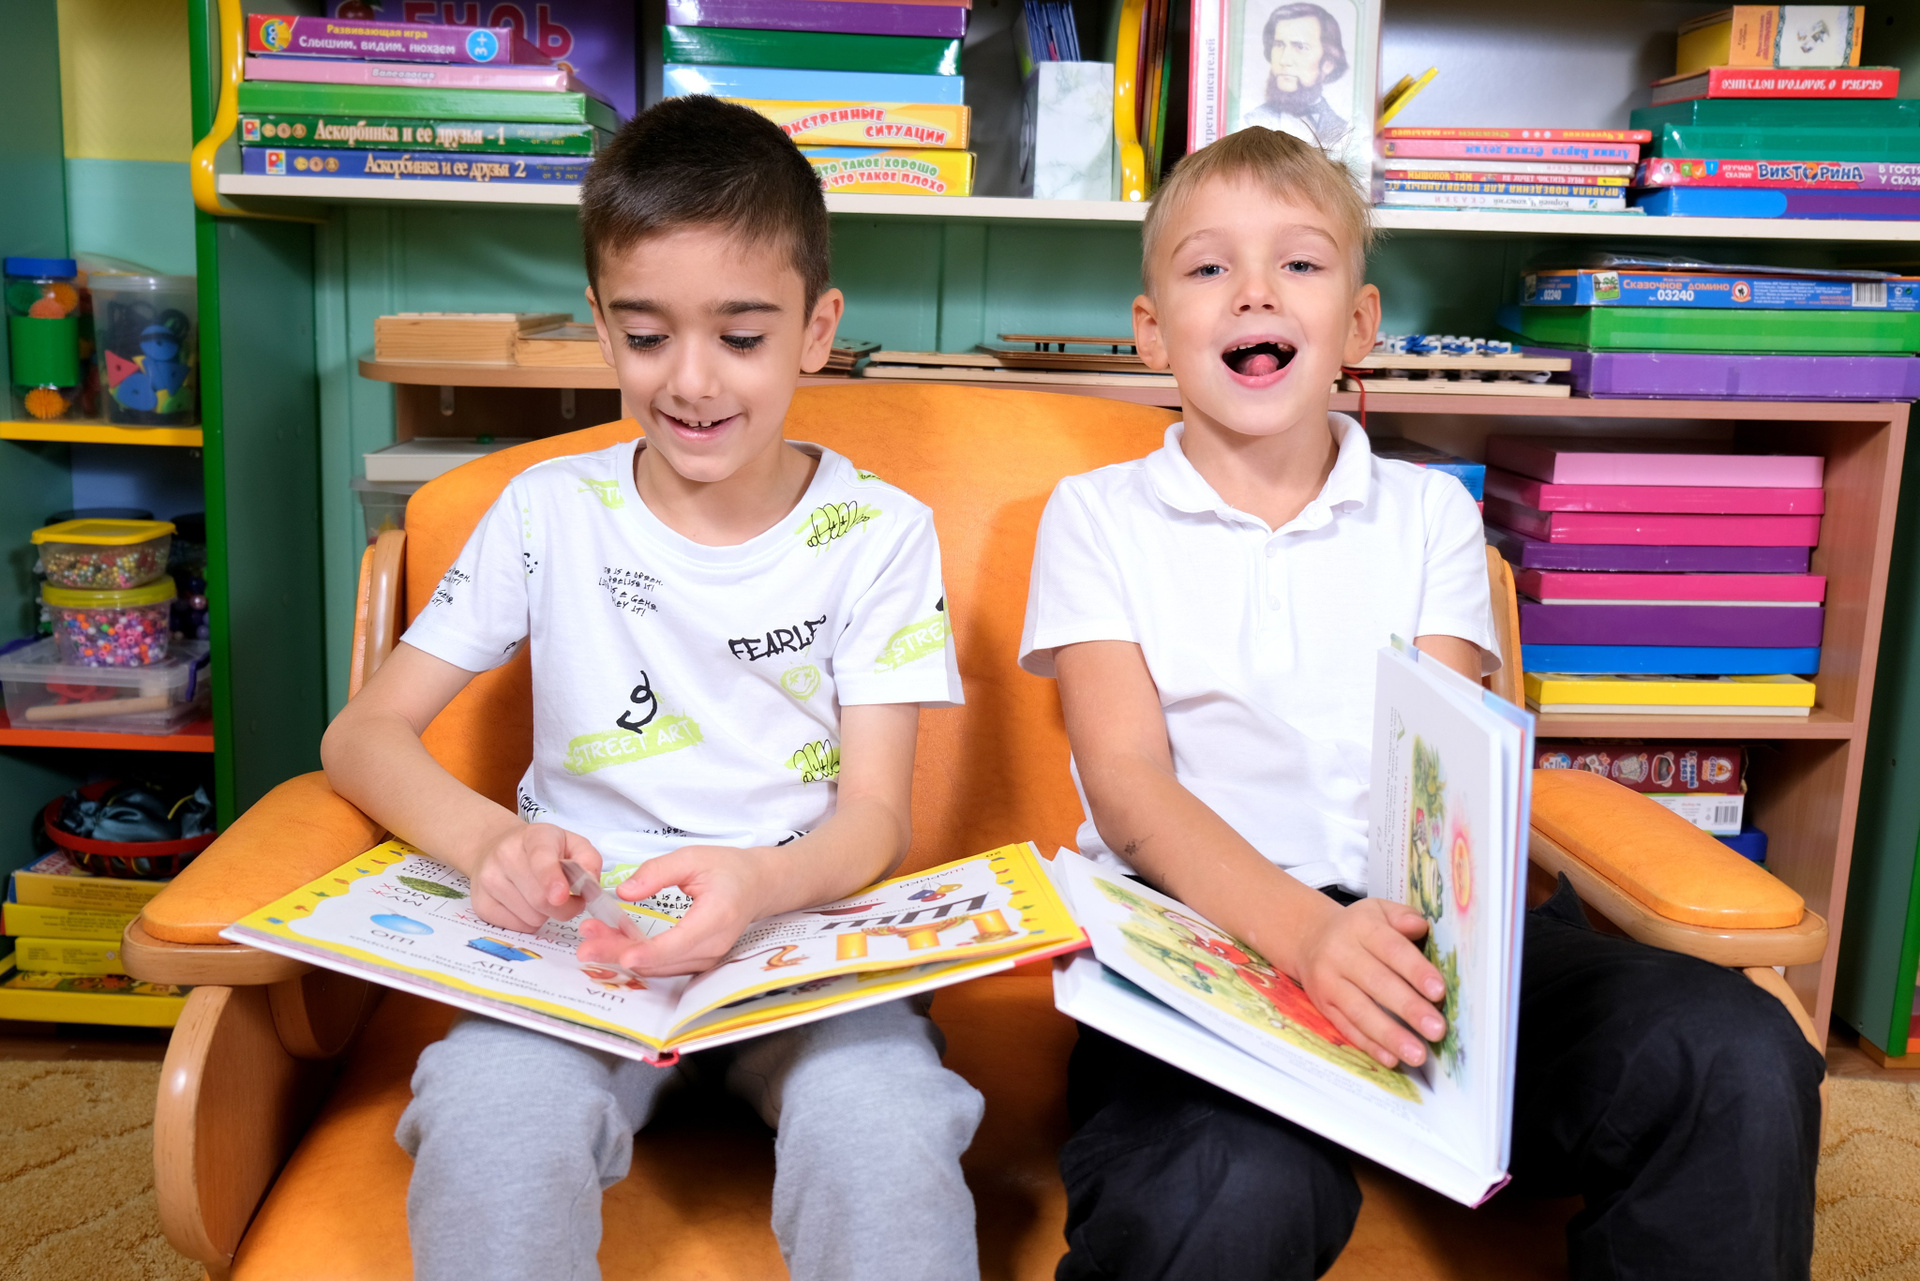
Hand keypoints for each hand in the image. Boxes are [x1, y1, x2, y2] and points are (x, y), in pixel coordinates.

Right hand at [469, 823, 602, 932]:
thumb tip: (591, 885)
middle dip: (564, 907)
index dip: (551, 879)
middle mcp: (504, 855)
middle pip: (539, 898)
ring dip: (546, 915)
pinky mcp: (480, 904)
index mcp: (533, 836)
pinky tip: (527, 905)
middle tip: (568, 899)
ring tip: (543, 897)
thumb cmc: (542, 848)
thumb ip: (588, 860)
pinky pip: (516, 927)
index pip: (540, 858)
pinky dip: (529, 922)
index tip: (561, 895)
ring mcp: (488, 880)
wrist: (495, 847)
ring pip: (530, 916)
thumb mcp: (571, 843)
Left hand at [577, 845, 768, 976]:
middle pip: (662, 960)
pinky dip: (638, 957)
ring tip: (591, 942)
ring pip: (660, 967)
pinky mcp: (698, 961)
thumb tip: (624, 891)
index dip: (649, 951)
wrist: (757, 885)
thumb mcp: (692, 858)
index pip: (679, 942)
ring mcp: (707, 958)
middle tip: (585, 947)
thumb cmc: (727, 868)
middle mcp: (714, 945)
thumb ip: (658, 871)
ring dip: (624, 957)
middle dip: (621, 954)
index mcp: (717, 916)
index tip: (622, 954)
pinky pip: (664, 966)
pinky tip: (612, 946)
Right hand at [1291, 897, 1447, 1068]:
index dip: (1415, 970)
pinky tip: (1392, 1059)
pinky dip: (1370, 1045)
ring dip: (1391, 1035)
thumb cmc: (1357, 929)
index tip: (1439, 991)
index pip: (1391, 949)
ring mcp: (1328, 983)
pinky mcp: (1323, 1006)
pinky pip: (1347, 1028)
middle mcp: (1340, 954)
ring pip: (1360, 1012)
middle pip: (1377, 983)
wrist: (1309, 939)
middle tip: (1437, 1029)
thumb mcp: (1378, 911)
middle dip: (1409, 1008)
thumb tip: (1420, 926)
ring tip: (1418, 1054)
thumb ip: (1403, 917)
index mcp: (1360, 928)